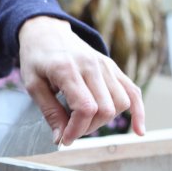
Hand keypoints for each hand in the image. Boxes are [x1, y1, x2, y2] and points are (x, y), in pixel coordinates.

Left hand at [18, 16, 144, 145]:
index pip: (85, 108)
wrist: (46, 31)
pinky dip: (138, 111)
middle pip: (105, 109)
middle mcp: (91, 66)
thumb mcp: (33, 85)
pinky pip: (133, 91)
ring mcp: (105, 65)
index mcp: (68, 69)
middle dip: (88, 128)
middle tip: (70, 130)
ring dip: (105, 121)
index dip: (77, 130)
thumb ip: (49, 112)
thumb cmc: (36, 58)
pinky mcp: (113, 67)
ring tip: (85, 121)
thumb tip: (60, 139)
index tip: (65, 139)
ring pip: (121, 103)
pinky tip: (138, 130)